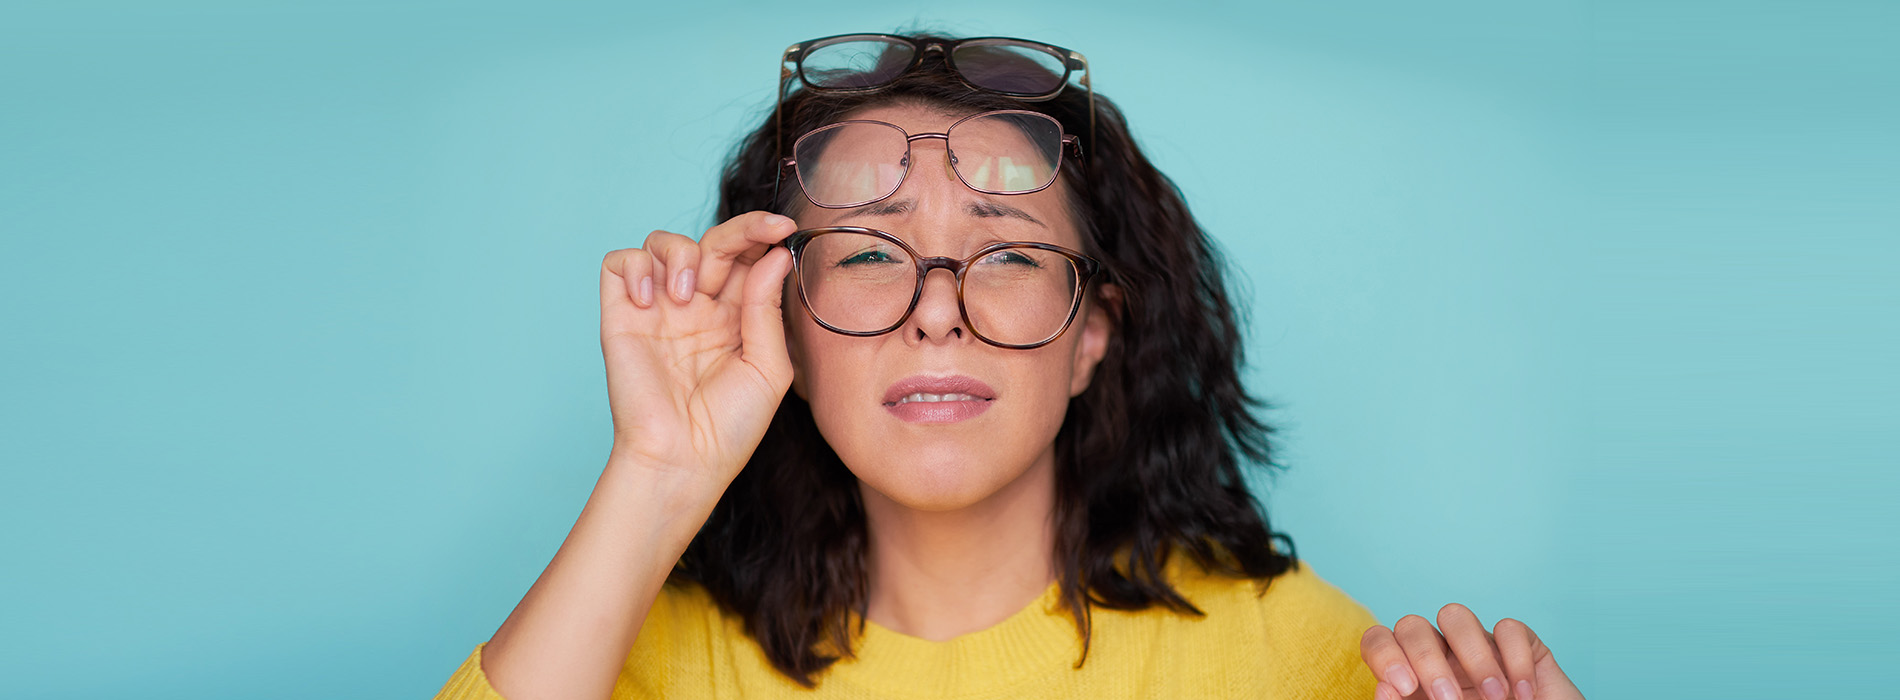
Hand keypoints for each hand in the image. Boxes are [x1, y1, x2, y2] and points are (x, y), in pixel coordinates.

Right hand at [598, 211, 798, 486]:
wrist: (682, 461)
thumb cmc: (730, 427)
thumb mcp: (767, 368)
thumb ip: (767, 309)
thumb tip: (775, 254)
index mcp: (736, 317)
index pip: (748, 259)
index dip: (762, 236)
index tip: (784, 229)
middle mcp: (698, 307)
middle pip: (713, 242)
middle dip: (738, 230)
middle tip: (760, 232)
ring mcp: (659, 309)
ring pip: (663, 243)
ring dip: (682, 253)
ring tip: (687, 297)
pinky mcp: (622, 315)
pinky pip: (620, 262)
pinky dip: (637, 267)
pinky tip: (651, 300)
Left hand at [1360, 604, 1582, 699]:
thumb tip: (1384, 690)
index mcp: (1414, 676)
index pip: (1379, 641)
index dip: (1384, 655)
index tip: (1406, 688)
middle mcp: (1441, 655)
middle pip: (1412, 626)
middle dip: (1427, 661)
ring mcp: (1479, 646)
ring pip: (1454, 615)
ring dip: (1473, 658)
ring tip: (1495, 697)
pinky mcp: (1522, 645)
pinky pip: (1510, 628)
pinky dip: (1517, 661)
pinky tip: (1524, 694)